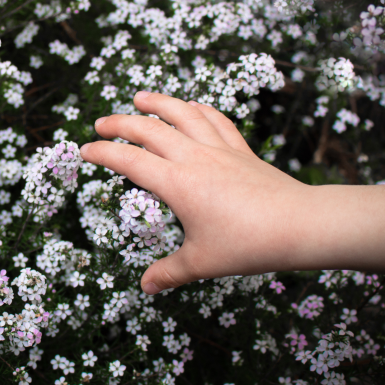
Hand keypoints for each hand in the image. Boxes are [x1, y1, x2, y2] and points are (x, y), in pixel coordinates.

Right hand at [79, 91, 314, 293]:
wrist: (300, 225)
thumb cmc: (248, 244)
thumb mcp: (202, 262)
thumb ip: (169, 272)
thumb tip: (146, 287)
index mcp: (177, 184)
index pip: (129, 161)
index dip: (102, 153)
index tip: (85, 150)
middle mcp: (194, 158)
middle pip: (149, 129)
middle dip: (120, 123)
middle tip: (101, 122)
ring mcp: (219, 149)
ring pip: (183, 113)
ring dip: (158, 102)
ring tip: (140, 97)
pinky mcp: (240, 150)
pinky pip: (216, 120)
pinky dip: (199, 109)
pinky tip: (192, 106)